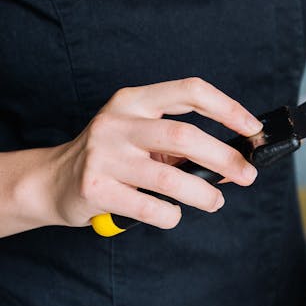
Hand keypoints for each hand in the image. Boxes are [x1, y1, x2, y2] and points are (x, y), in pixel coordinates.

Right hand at [49, 78, 262, 229]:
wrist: (52, 181)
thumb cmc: (111, 157)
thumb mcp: (141, 136)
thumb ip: (180, 144)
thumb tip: (235, 161)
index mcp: (134, 100)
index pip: (190, 91)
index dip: (227, 108)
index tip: (253, 128)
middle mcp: (117, 122)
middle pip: (184, 136)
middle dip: (224, 158)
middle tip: (247, 175)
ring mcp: (103, 155)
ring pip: (169, 177)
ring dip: (203, 193)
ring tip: (215, 201)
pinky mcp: (95, 189)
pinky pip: (148, 207)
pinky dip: (170, 214)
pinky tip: (174, 214)